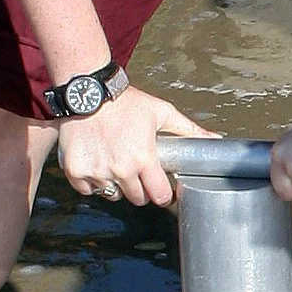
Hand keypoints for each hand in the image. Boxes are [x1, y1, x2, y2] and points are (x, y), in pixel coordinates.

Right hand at [55, 87, 211, 205]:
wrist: (89, 92)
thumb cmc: (126, 102)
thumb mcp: (162, 113)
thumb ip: (189, 130)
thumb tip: (215, 139)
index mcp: (144, 159)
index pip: (160, 196)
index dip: (163, 193)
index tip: (161, 187)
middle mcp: (120, 169)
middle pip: (138, 199)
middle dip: (141, 188)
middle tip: (138, 170)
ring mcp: (97, 172)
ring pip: (113, 195)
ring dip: (117, 185)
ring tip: (116, 163)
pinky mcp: (75, 171)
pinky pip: (88, 190)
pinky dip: (92, 182)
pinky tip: (98, 163)